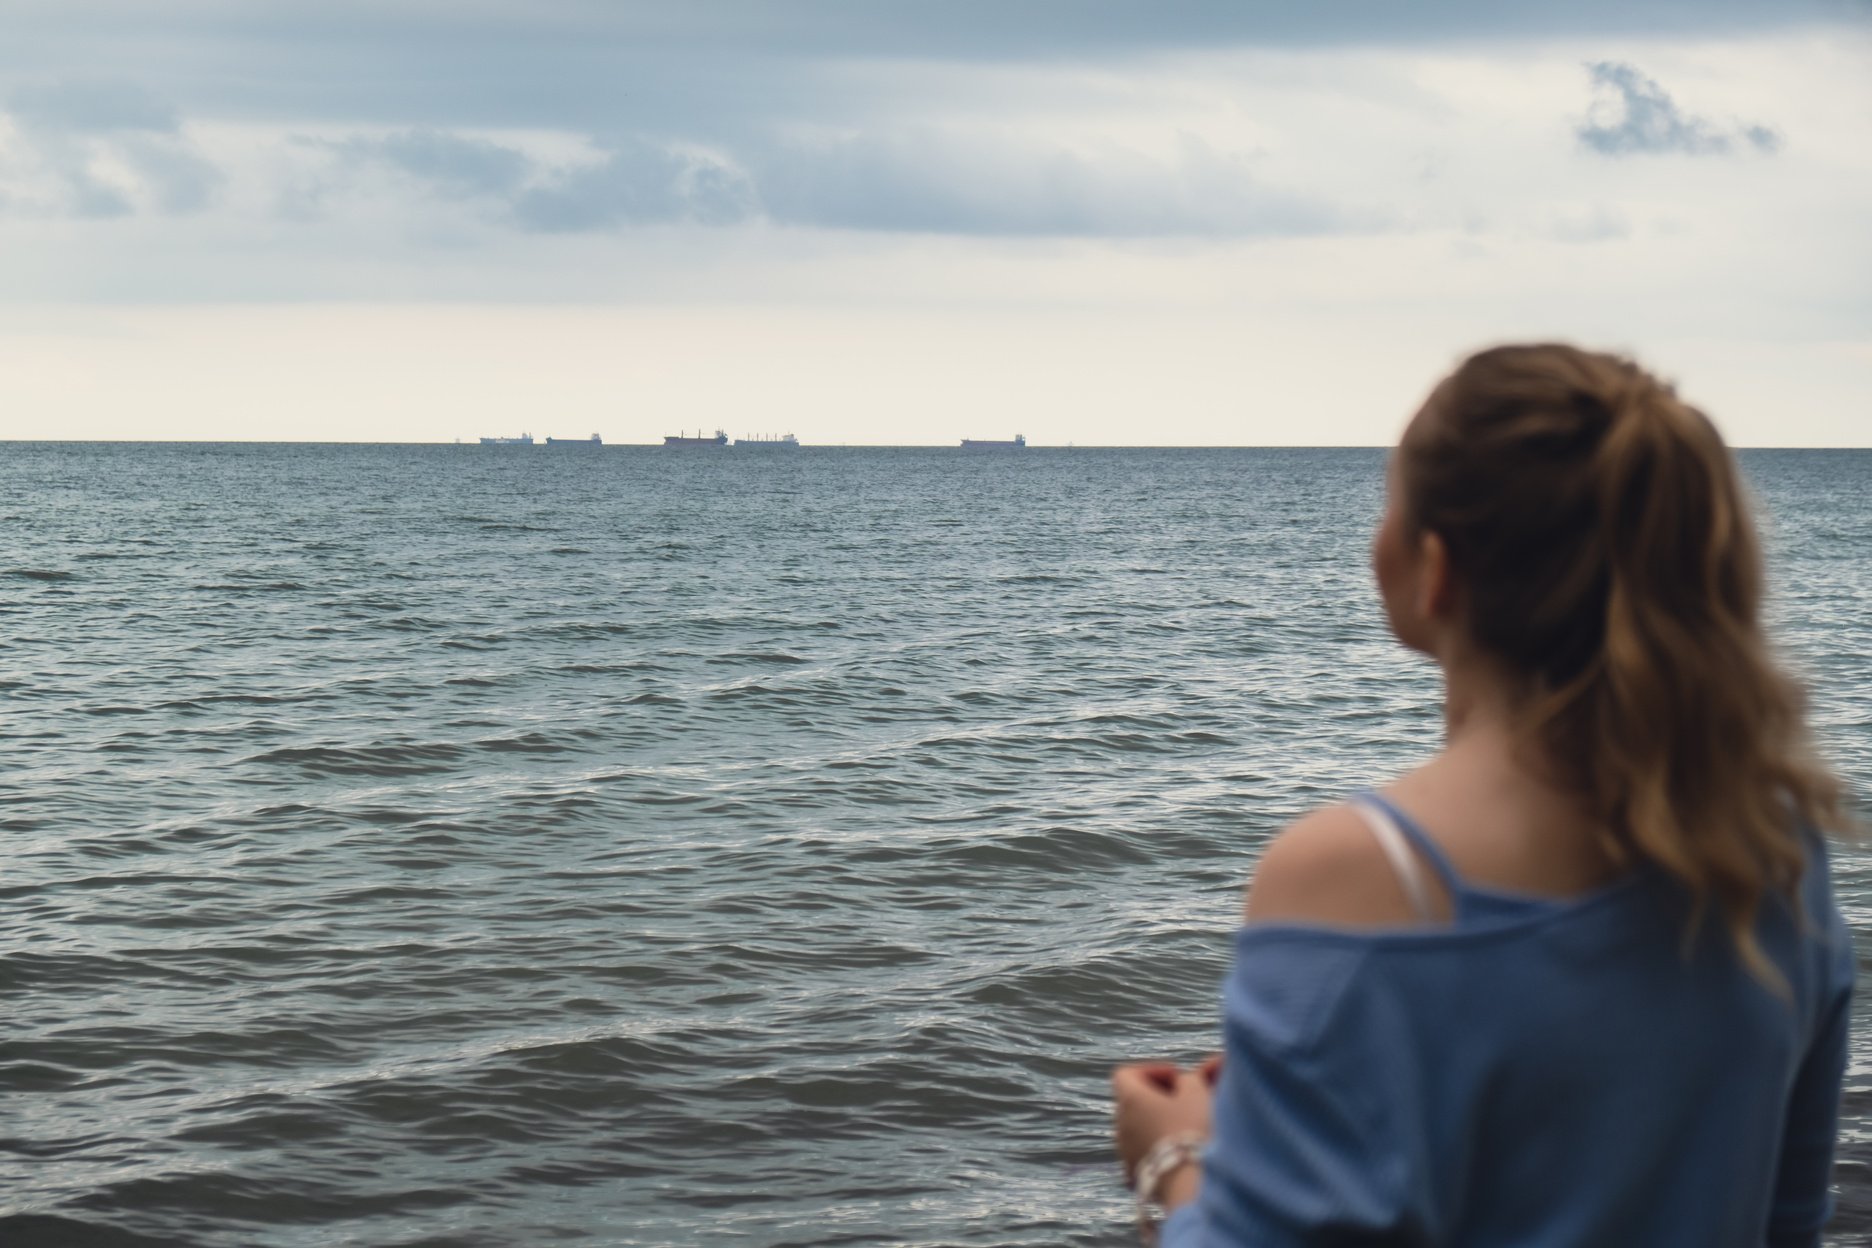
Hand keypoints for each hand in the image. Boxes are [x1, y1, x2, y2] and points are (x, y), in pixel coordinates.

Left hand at [1111, 1054, 1220, 1195]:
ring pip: (1136, 1127)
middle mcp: (1120, 1123)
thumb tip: (1181, 1083)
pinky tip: (1177, 1151)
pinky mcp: (1133, 1173)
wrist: (1188, 1182)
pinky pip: (1141, 1151)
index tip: (1175, 1077)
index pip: (1125, 1074)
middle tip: (1183, 1101)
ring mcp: (1124, 1150)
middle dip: (1155, 1097)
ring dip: (1155, 1122)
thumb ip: (1186, 1080)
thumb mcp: (1196, 1093)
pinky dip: (1155, 1146)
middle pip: (1131, 1101)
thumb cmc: (1191, 1130)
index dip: (1150, 1070)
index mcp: (1130, 1099)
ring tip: (1183, 1127)